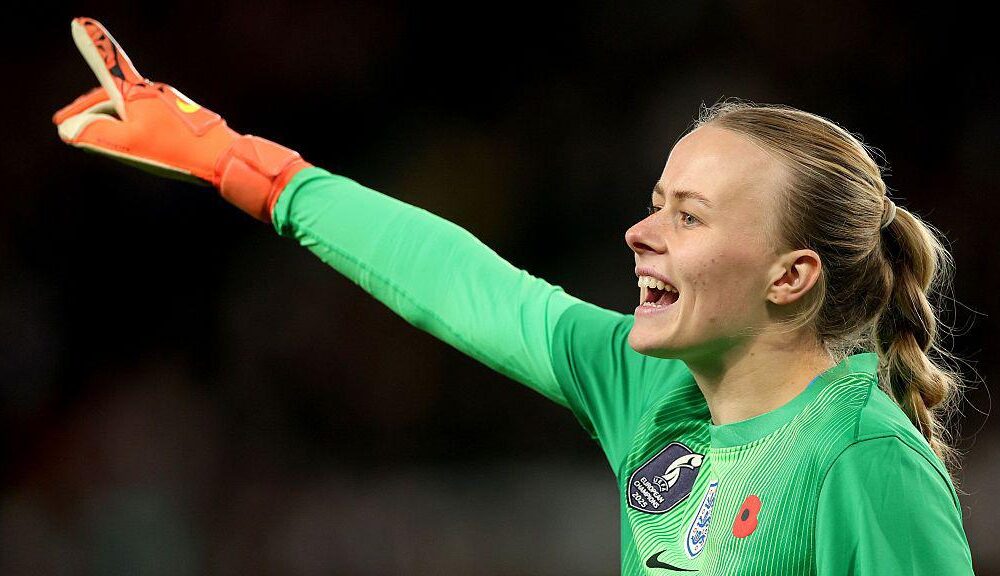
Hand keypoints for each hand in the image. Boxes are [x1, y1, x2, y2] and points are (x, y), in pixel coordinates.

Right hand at [53, 17, 311, 222]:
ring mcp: (166, 104)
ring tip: (99, 139)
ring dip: (110, 122)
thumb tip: (70, 131)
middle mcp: (151, 92)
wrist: (222, 157)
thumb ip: (94, 135)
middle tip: (69, 126)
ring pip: (129, 109)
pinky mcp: (178, 117)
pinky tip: (134, 144)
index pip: (107, 63)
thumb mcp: (128, 144)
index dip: (91, 44)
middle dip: (88, 111)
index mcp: (136, 93)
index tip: (80, 23)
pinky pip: (146, 117)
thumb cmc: (176, 149)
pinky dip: (131, 127)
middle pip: (112, 96)